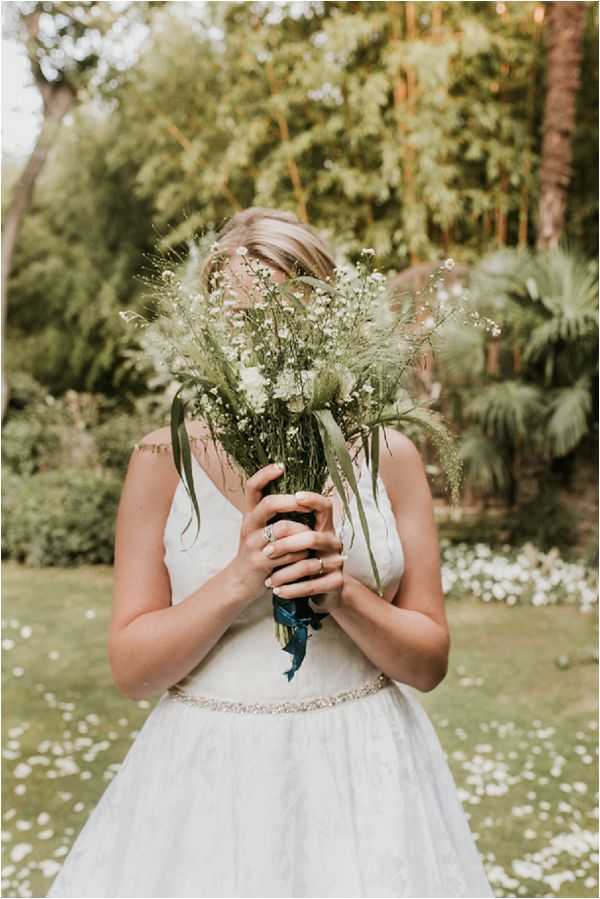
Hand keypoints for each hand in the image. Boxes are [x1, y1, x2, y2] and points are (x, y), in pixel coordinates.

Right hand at [228, 463, 312, 605]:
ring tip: (312, 536)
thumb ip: (274, 514)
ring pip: (283, 529)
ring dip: (302, 531)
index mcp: (250, 514)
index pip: (252, 487)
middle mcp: (249, 526)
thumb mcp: (260, 529)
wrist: (241, 582)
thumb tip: (302, 494)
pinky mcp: (260, 563)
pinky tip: (307, 556)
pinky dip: (302, 553)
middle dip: (292, 501)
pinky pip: (288, 553)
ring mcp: (253, 544)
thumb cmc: (258, 551)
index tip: (281, 466)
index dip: (265, 474)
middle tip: (307, 502)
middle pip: (269, 504)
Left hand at [262, 490, 345, 610]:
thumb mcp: (298, 538)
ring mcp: (337, 562)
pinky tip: (278, 592)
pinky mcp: (336, 582)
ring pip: (308, 565)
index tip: (296, 496)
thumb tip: (263, 496)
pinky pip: (311, 586)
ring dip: (284, 574)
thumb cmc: (304, 558)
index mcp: (324, 526)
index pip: (325, 505)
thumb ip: (287, 521)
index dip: (313, 499)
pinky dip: (292, 590)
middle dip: (285, 545)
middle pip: (312, 537)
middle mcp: (333, 541)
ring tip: (269, 581)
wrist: (323, 590)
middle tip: (266, 552)